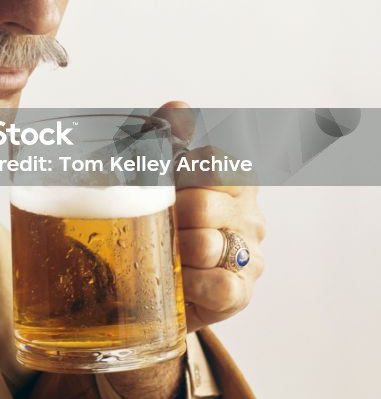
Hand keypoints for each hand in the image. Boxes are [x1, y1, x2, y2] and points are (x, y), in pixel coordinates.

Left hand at [155, 102, 265, 332]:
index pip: (215, 162)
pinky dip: (193, 282)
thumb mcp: (152, 171)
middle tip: (153, 220)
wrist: (150, 279)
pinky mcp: (240, 293)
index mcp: (233, 178)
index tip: (159, 180)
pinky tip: (179, 280)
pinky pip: (221, 286)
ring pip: (210, 244)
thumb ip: (165, 133)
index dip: (179, 171)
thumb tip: (179, 106)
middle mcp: (248, 213)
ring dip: (176, 248)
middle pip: (203, 204)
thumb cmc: (159, 217)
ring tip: (163, 252)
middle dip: (169, 213)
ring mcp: (248, 254)